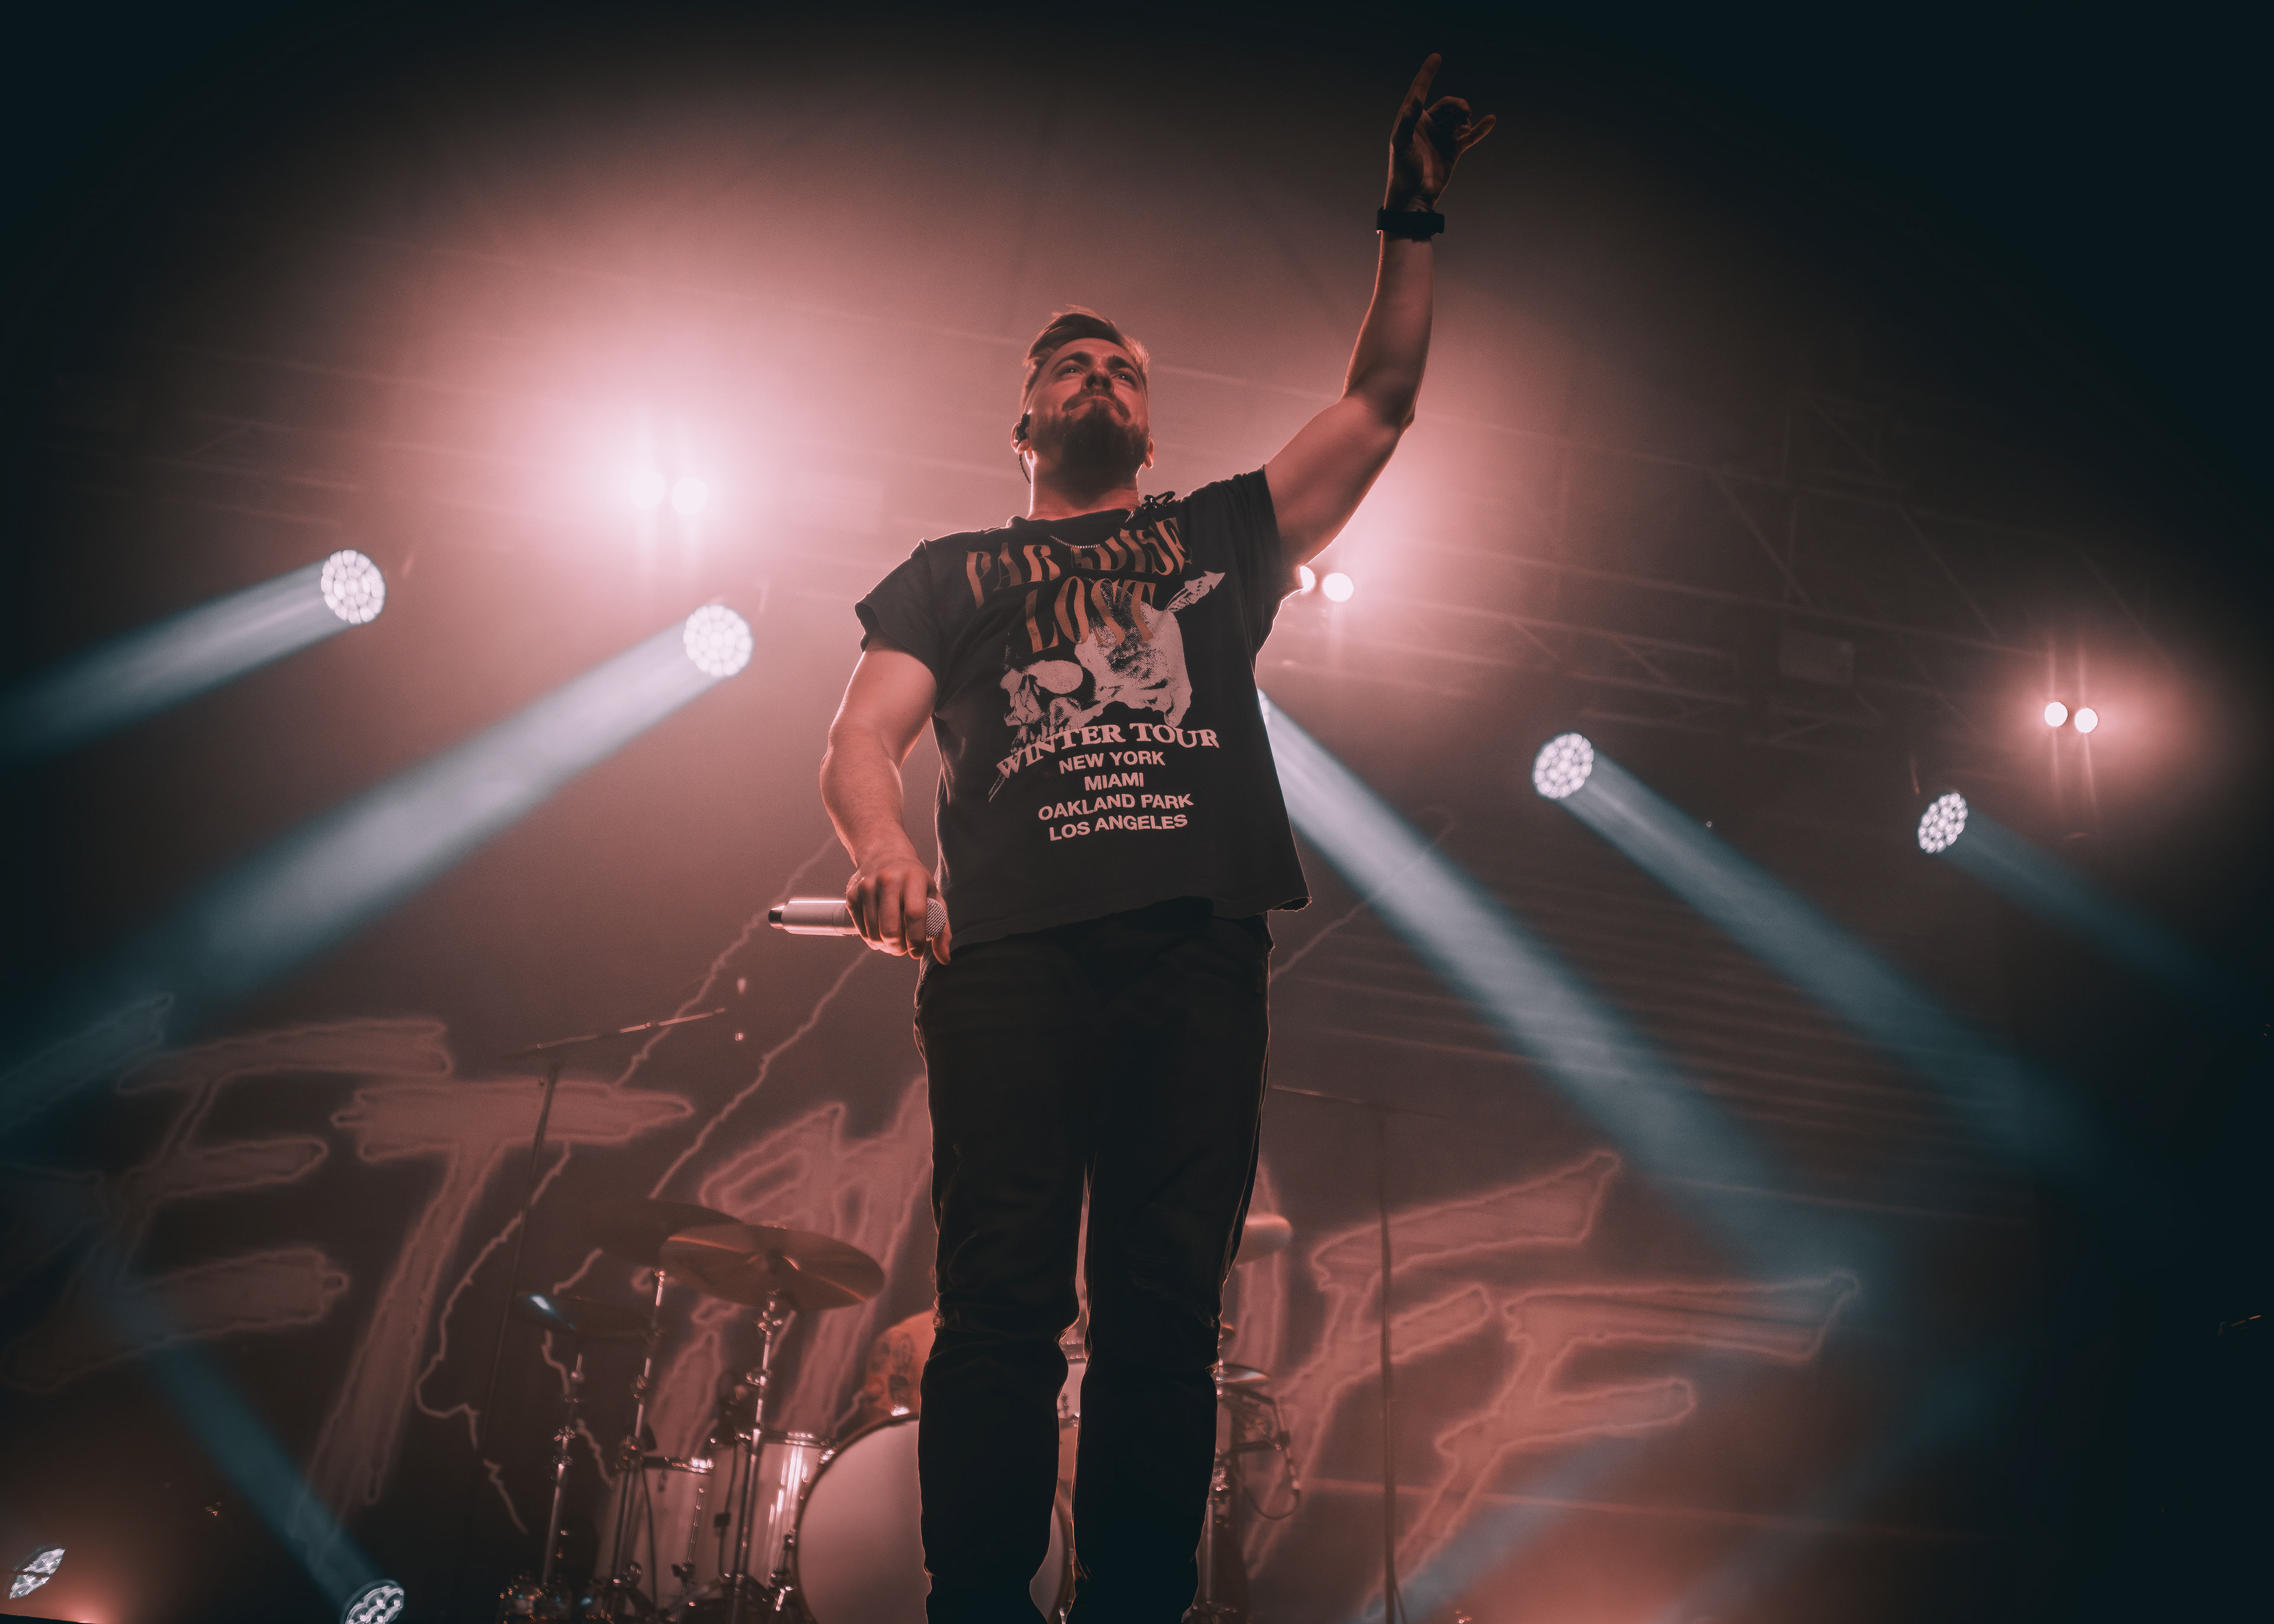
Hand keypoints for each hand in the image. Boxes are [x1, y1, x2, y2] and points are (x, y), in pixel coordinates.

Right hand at [847, 853, 950, 962]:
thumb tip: (945, 960)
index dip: (916, 940)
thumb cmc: (914, 882)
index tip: (917, 952)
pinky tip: (880, 934)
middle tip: (903, 949)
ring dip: (884, 946)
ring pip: (874, 933)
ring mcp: (867, 886)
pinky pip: (861, 929)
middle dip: (898, 948)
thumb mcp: (933, 897)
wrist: (884, 855)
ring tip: (892, 943)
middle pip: (890, 929)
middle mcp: (888, 880)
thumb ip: (942, 929)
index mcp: (913, 878)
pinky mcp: (852, 894)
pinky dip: (871, 940)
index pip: (914, 915)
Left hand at [1385, 54, 1494, 209]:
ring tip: (1464, 126)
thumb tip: (1415, 99)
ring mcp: (1441, 138)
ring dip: (1464, 117)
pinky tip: (1491, 120)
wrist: (1414, 198)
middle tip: (1463, 112)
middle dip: (1457, 104)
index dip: (1427, 73)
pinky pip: (1470, 135)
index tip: (1436, 57)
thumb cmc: (1402, 171)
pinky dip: (1480, 128)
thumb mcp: (1401, 144)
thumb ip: (1407, 120)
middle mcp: (1426, 126)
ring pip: (1458, 118)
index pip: (1420, 90)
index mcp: (1412, 120)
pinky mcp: (1452, 150)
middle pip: (1446, 104)